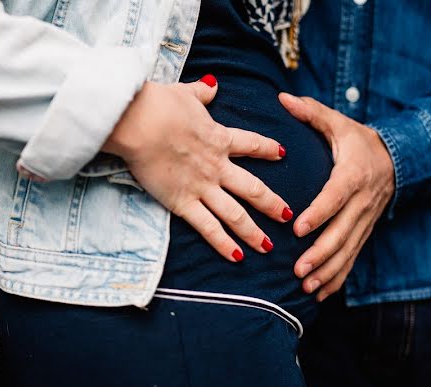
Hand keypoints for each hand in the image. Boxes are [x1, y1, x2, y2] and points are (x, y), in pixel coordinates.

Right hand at [104, 76, 291, 261]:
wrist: (142, 122)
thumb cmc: (160, 104)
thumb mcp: (186, 93)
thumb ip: (202, 93)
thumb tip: (212, 85)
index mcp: (219, 138)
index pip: (252, 144)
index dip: (269, 148)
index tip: (283, 152)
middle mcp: (217, 167)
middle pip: (253, 189)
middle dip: (272, 204)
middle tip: (288, 216)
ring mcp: (202, 187)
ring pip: (236, 214)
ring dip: (254, 232)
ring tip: (268, 247)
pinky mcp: (183, 202)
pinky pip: (208, 228)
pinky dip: (223, 244)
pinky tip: (237, 257)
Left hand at [278, 93, 394, 300]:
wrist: (397, 158)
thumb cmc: (358, 140)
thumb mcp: (338, 123)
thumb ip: (310, 112)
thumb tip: (282, 98)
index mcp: (352, 174)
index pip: (335, 196)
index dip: (319, 213)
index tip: (298, 228)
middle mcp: (362, 201)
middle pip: (342, 232)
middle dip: (320, 254)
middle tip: (297, 270)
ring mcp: (365, 220)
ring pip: (348, 251)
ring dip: (328, 271)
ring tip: (306, 287)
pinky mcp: (365, 232)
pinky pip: (353, 259)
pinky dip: (338, 278)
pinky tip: (320, 295)